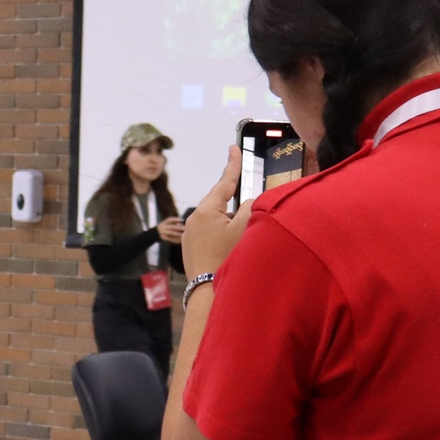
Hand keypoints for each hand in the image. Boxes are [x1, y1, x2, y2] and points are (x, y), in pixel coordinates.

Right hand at [156, 214, 187, 244]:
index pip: (170, 220)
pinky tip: (181, 240)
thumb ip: (173, 223)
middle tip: (186, 229)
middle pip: (172, 227)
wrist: (154, 234)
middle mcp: (163, 227)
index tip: (182, 220)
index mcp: (164, 223)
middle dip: (180, 228)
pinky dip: (176, 240)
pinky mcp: (164, 238)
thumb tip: (181, 223)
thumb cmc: (164, 228)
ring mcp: (163, 233)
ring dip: (179, 234)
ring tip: (185, 234)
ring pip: (172, 233)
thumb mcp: (166, 223)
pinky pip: (171, 239)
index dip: (176, 219)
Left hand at [177, 146, 250, 276]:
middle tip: (244, 219)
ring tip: (237, 244)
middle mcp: (193, 219)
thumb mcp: (244, 228)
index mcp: (206, 210)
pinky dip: (222, 236)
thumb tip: (248, 201)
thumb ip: (250, 207)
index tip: (233, 147)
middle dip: (235, 205)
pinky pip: (209, 234)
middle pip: (221, 203)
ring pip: (216, 220)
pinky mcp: (189, 248)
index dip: (232, 164)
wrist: (207, 291)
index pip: (224, 182)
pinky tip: (228, 250)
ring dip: (229, 224)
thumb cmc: (227, 258)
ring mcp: (189, 234)